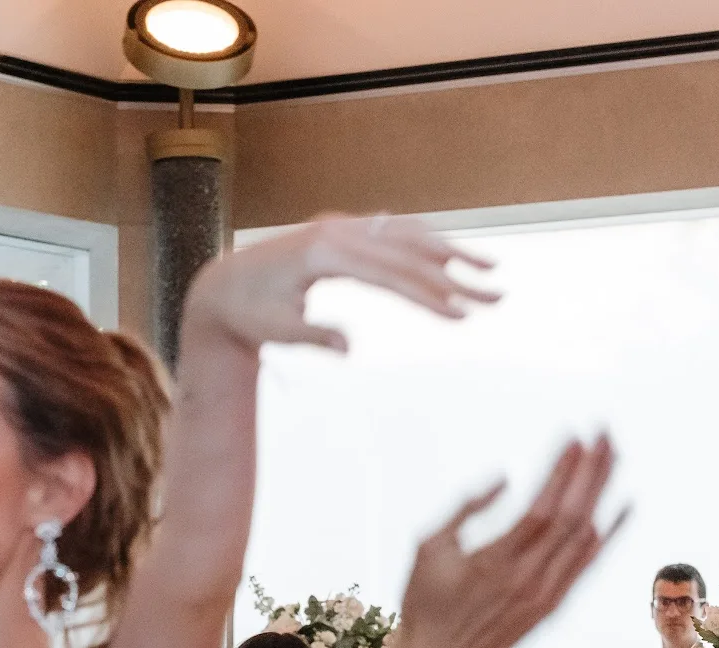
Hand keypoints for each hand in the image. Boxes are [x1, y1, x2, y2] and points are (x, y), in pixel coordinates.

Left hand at [182, 215, 497, 356]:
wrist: (222, 287)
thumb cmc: (246, 314)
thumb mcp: (274, 331)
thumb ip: (311, 336)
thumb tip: (350, 348)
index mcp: (324, 254)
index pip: (390, 274)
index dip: (429, 295)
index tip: (462, 315)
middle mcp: (337, 231)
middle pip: (409, 251)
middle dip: (456, 276)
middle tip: (497, 298)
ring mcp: (342, 227)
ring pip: (407, 234)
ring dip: (451, 252)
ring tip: (490, 271)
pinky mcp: (344, 231)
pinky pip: (393, 233)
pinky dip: (426, 243)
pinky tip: (453, 256)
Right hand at [390, 438, 620, 647]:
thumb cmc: (426, 603)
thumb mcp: (430, 547)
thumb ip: (466, 509)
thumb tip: (503, 477)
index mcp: (494, 564)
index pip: (541, 510)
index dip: (562, 473)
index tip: (575, 439)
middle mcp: (527, 580)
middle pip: (572, 518)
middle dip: (590, 472)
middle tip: (604, 433)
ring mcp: (544, 595)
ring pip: (585, 537)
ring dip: (602, 493)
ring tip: (612, 454)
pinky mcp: (553, 606)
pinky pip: (588, 565)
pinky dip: (609, 535)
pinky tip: (622, 507)